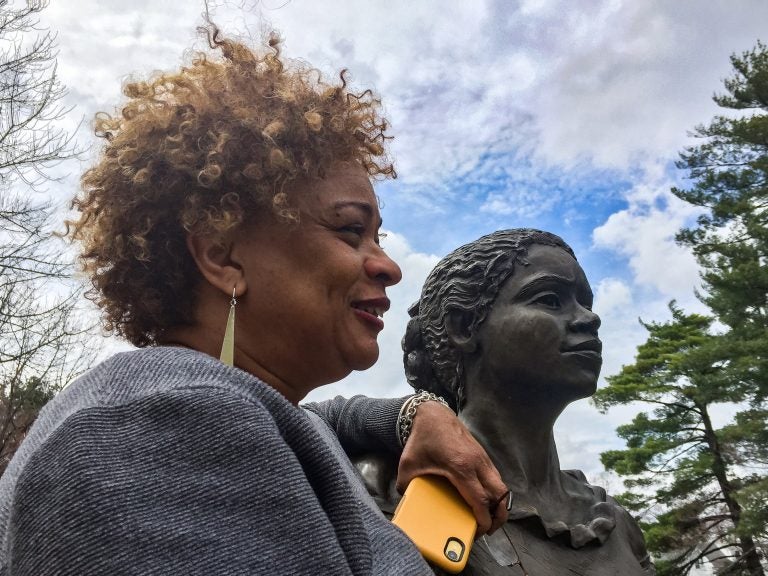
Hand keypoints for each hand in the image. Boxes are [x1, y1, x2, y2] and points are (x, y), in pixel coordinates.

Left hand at [396, 400, 508, 534]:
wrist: (432, 414)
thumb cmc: (422, 438)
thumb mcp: (408, 463)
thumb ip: (406, 485)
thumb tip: (405, 501)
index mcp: (461, 468)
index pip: (481, 500)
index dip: (483, 520)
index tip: (479, 532)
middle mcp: (477, 463)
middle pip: (500, 495)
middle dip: (499, 516)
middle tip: (489, 528)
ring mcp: (482, 457)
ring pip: (501, 485)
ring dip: (499, 503)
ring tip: (488, 517)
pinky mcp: (482, 454)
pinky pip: (495, 476)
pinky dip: (494, 491)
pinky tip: (483, 498)